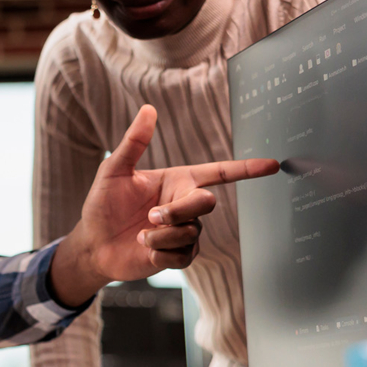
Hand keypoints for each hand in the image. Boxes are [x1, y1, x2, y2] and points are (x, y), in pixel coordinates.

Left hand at [50, 105, 279, 302]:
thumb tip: (147, 110)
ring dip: (162, 235)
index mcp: (177, 181)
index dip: (246, 169)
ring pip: (191, 232)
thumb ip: (133, 142)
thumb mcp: (113, 170)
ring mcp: (184, 231)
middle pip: (206, 203)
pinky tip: (146, 250)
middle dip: (180, 211)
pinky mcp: (178, 255)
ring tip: (140, 235)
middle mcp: (185, 204)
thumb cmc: (102, 205)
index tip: (273, 164)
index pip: (219, 172)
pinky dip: (162, 254)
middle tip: (151, 216)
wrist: (93, 244)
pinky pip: (184, 256)